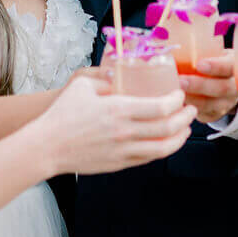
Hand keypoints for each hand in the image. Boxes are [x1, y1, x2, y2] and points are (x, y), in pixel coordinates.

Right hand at [39, 78, 195, 172]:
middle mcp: (124, 132)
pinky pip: (148, 158)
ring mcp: (123, 151)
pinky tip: (166, 142)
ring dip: (180, 138)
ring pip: (163, 148)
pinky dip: (162, 150)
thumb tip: (120, 73)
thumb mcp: (82, 86)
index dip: (176, 101)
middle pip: (167, 128)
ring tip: (185, 129)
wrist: (47, 146)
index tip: (179, 94)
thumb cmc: (62, 115)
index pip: (160, 107)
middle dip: (185, 118)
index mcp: (118, 109)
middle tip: (190, 110)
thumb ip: (104, 78)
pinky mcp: (119, 164)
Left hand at [179, 51, 237, 123]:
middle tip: (181, 81)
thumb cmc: (213, 63)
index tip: (199, 64)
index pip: (230, 66)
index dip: (217, 66)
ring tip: (175, 93)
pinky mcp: (215, 114)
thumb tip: (167, 40)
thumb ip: (198, 49)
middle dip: (200, 85)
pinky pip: (203, 114)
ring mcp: (226, 102)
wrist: (224, 83)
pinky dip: (189, 109)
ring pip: (211, 104)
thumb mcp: (213, 53)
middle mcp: (234, 86)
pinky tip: (178, 103)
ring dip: (192, 99)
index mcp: (235, 66)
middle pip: (221, 88)